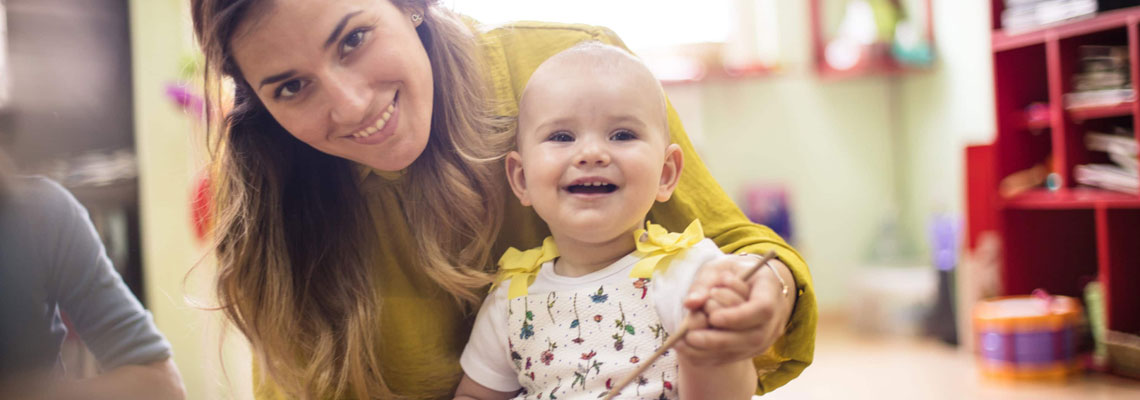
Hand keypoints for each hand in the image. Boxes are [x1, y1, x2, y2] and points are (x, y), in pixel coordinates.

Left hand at [675, 254, 794, 366]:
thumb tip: (690, 303)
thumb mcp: (718, 268)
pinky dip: (708, 357)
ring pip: (743, 351)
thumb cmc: (733, 272)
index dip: (738, 316)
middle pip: (753, 337)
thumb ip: (704, 283)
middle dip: (719, 340)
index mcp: (770, 290)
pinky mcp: (752, 349)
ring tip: (682, 344)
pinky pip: (733, 358)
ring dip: (710, 351)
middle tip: (690, 336)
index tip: (713, 318)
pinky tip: (686, 351)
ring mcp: (766, 337)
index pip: (762, 308)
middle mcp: (774, 318)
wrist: (751, 284)